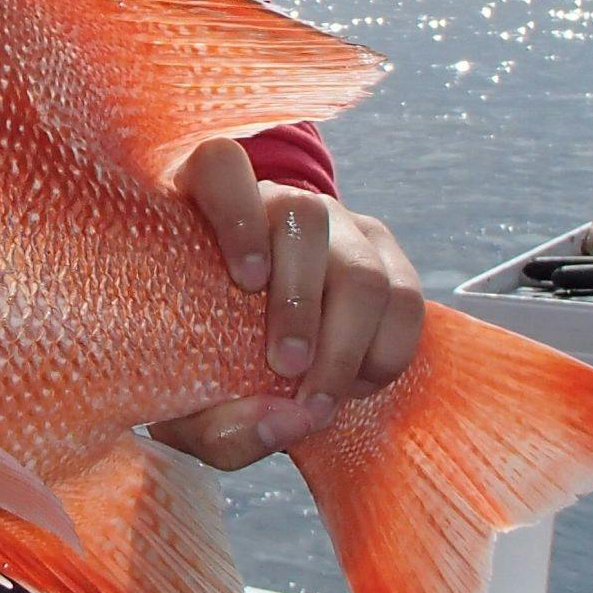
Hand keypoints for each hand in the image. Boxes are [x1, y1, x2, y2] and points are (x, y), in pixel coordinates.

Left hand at [150, 139, 424, 470]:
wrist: (244, 358)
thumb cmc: (197, 371)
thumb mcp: (186, 408)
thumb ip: (219, 425)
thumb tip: (287, 422)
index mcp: (204, 205)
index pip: (221, 166)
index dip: (235, 213)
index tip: (243, 280)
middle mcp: (276, 199)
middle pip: (302, 219)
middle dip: (300, 304)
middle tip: (285, 370)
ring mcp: (338, 223)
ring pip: (360, 264)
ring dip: (347, 342)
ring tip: (320, 397)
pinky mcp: (383, 255)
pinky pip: (407, 297)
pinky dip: (388, 352)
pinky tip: (357, 385)